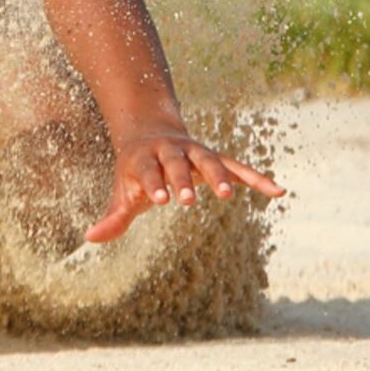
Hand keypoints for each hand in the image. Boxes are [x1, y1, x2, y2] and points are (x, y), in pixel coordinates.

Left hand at [85, 131, 285, 243]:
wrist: (149, 132)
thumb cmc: (135, 172)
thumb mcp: (123, 191)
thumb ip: (113, 217)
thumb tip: (90, 238)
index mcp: (144, 158)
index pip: (148, 171)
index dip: (154, 184)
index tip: (160, 200)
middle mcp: (170, 151)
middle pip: (176, 163)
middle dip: (182, 179)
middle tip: (187, 200)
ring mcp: (194, 152)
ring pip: (208, 160)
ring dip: (218, 175)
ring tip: (227, 195)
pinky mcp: (215, 158)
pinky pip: (239, 167)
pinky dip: (257, 178)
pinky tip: (279, 191)